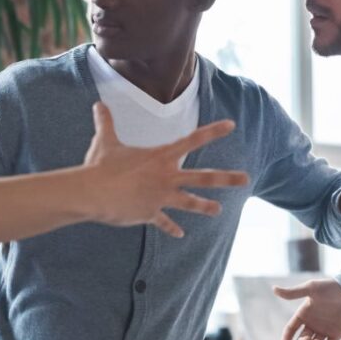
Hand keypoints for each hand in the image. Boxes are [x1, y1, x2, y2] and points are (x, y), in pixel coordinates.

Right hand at [83, 102, 249, 237]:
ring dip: (205, 206)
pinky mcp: (150, 214)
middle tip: (246, 179)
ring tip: (218, 210)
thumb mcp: (105, 141)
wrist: (94, 193)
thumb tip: (97, 104)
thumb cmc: (100, 166)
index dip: (213, 131)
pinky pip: (165, 222)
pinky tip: (180, 235)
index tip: (231, 125)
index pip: (192, 140)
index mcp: (161, 157)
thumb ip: (105, 122)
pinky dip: (172, 228)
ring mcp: (161, 197)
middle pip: (203, 176)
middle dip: (227, 178)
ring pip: (190, 202)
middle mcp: (166, 176)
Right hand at [273, 279, 340, 339]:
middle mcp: (313, 323)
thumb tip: (273, 289)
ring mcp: (324, 329)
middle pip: (302, 339)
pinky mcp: (337, 334)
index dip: (286, 338)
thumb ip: (293, 293)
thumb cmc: (330, 288)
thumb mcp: (310, 289)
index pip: (291, 328)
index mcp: (304, 313)